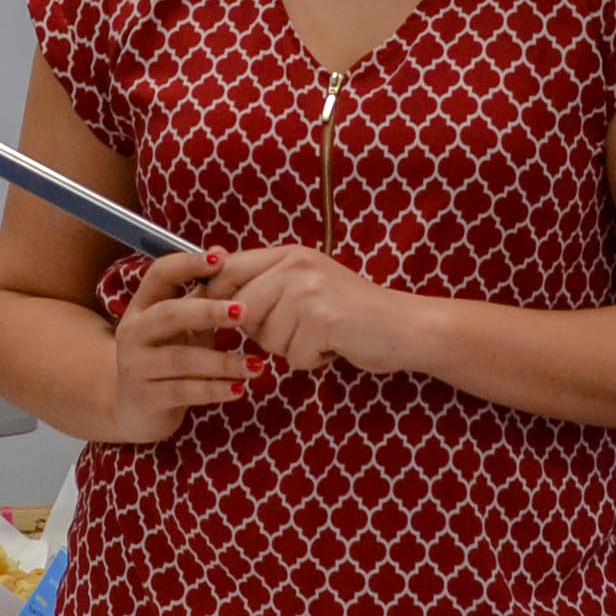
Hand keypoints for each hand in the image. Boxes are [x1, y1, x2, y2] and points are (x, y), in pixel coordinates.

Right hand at [96, 248, 249, 441]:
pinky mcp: (146, 397)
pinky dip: (214, 389)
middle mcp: (133, 332)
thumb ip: (199, 295)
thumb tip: (221, 251)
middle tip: (244, 312)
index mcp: (141, 307)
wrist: (134, 412)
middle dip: (208, 311)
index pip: (160, 274)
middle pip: (170, 315)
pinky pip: (184, 391)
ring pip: (181, 359)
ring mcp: (136, 366)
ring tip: (256, 365)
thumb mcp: (181, 326)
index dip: (188, 264)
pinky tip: (239, 389)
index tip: (221, 259)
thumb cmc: (166, 359)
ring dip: (223, 361)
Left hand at [210, 246, 430, 375]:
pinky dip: (310, 361)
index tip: (221, 321)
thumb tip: (210, 286)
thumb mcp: (306, 285)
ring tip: (321, 336)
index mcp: (289, 254)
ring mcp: (309, 291)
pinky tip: (333, 347)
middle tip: (298, 330)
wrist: (405, 327)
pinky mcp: (323, 320)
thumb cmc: (353, 313)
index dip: (214, 300)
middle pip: (241, 311)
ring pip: (266, 338)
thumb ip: (265, 284)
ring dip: (290, 349)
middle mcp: (296, 265)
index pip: (226, 270)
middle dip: (262, 332)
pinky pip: (292, 356)